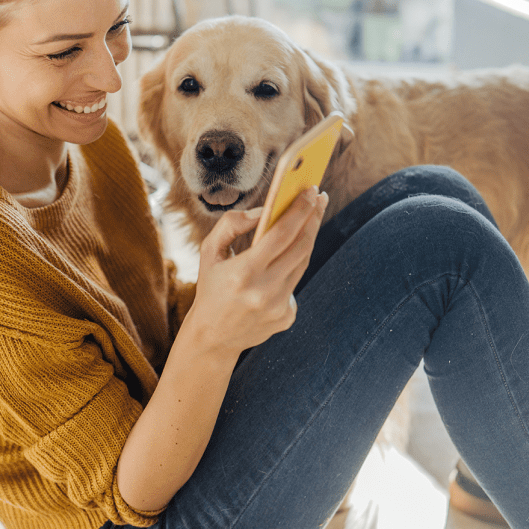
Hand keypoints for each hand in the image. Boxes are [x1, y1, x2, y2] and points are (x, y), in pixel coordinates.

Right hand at [183, 187, 328, 360]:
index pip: (282, 234)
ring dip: (309, 237)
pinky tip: (287, 256)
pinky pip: (295, 283)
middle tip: (319, 197)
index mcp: (243, 273)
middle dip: (313, 218)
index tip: (312, 190)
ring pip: (303, 263)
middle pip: (301, 246)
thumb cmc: (210, 288)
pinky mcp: (286, 317)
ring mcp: (278, 307)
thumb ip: (232, 225)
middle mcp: (264, 291)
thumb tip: (264, 211)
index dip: (300, 210)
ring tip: (312, 217)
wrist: (211, 338)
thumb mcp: (209, 252)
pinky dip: (292, 266)